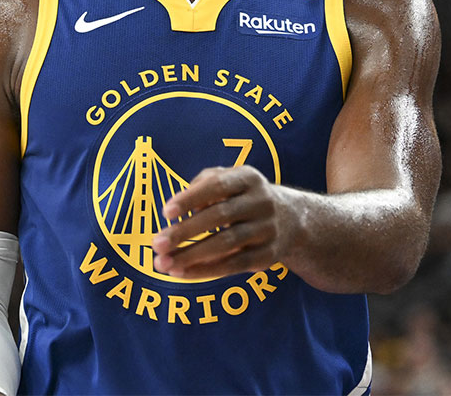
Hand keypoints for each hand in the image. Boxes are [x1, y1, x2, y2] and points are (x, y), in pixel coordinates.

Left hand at [150, 165, 294, 279]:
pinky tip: (181, 273)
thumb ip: (203, 184)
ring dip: (191, 255)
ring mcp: (267, 230)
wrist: (293, 220)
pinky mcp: (268, 256)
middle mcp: (261, 202)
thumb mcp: (230, 179)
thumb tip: (181, 207)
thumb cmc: (244, 196)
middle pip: (220, 217)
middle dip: (185, 231)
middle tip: (157, 243)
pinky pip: (233, 265)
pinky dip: (205, 271)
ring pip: (226, 244)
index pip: (217, 186)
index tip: (166, 212)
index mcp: (249, 178)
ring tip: (163, 263)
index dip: (191, 198)